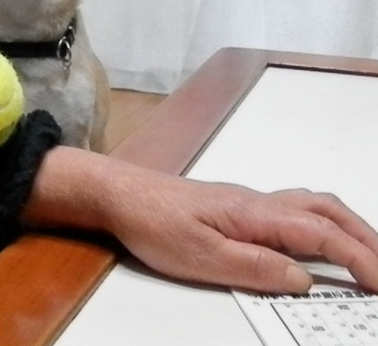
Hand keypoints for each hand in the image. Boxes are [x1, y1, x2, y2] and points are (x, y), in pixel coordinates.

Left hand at [22, 147, 377, 293]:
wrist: (119, 193)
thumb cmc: (153, 222)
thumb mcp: (202, 257)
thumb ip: (255, 269)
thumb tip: (303, 280)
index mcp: (255, 213)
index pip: (323, 234)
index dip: (361, 259)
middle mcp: (258, 202)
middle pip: (327, 211)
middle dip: (365, 239)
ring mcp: (248, 202)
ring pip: (312, 206)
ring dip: (345, 228)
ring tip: (363, 257)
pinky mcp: (235, 208)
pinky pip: (292, 210)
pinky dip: (321, 225)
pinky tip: (315, 244)